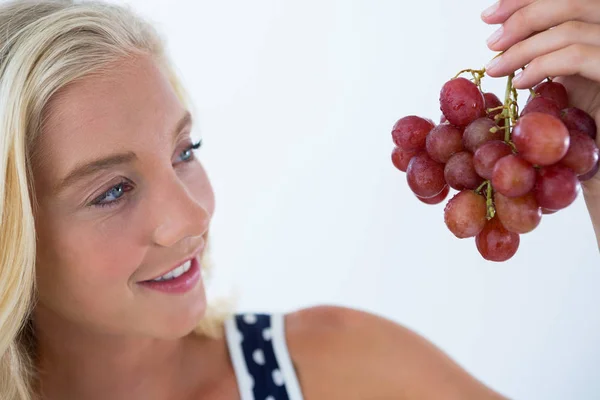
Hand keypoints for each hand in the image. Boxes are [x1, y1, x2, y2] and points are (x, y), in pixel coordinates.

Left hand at [481, 0, 599, 190]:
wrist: (599, 165)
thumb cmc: (578, 131)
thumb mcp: (560, 87)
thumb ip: (543, 60)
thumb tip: (502, 44)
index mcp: (598, 36)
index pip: (569, 0)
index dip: (526, 1)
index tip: (490, 15)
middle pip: (574, 1)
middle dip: (523, 14)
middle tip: (491, 41)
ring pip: (571, 28)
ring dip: (524, 46)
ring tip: (495, 67)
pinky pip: (577, 57)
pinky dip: (541, 64)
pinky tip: (520, 82)